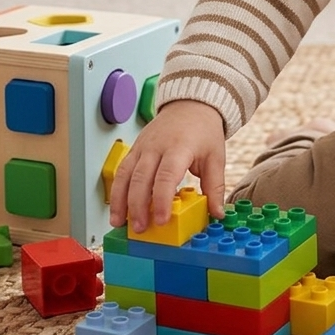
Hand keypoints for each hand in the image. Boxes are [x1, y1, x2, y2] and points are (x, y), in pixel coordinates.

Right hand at [108, 98, 226, 233]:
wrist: (191, 105)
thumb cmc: (204, 131)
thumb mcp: (216, 157)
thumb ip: (215, 186)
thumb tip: (217, 214)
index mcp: (180, 147)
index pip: (166, 175)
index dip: (161, 199)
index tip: (161, 220)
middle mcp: (157, 146)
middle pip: (141, 178)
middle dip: (138, 206)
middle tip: (140, 228)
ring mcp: (142, 147)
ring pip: (125, 174)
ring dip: (120, 200)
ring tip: (119, 223)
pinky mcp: (134, 149)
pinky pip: (121, 170)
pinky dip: (116, 190)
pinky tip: (117, 208)